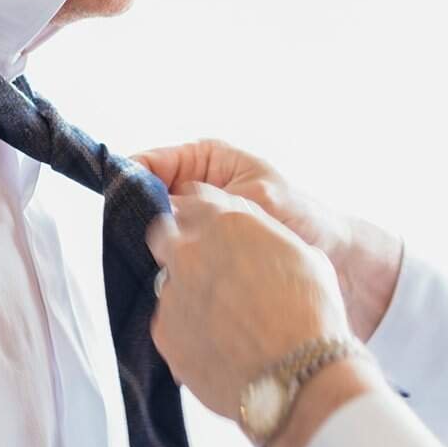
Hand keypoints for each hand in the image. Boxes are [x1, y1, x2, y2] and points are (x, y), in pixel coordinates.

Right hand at [135, 139, 402, 339]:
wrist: (331, 258)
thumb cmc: (301, 217)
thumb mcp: (257, 199)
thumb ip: (209, 201)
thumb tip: (160, 207)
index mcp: (203, 161)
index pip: (150, 163)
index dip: (129, 180)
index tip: (116, 201)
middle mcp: (192, 190)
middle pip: (144, 200)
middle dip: (138, 220)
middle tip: (137, 240)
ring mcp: (192, 224)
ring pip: (153, 233)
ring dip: (153, 248)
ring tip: (157, 263)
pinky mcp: (197, 256)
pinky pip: (169, 260)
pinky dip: (167, 271)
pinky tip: (169, 285)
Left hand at [145, 182, 349, 418]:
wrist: (297, 375)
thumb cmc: (311, 314)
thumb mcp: (302, 254)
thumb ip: (264, 237)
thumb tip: (254, 239)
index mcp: (227, 221)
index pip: (195, 198)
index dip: (202, 213)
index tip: (208, 227)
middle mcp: (191, 250)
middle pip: (164, 232)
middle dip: (179, 244)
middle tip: (205, 267)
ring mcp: (172, 292)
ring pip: (168, 281)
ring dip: (186, 290)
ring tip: (222, 318)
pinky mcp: (164, 333)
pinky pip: (169, 322)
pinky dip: (186, 329)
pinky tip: (217, 344)